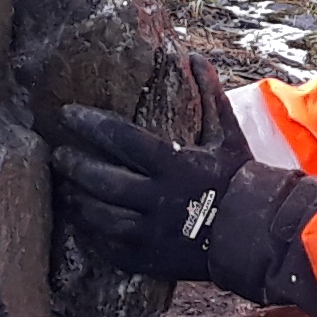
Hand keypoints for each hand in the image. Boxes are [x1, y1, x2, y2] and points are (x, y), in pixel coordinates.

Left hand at [53, 104, 243, 281]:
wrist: (258, 233)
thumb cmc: (241, 178)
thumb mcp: (226, 134)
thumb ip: (208, 96)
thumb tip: (195, 57)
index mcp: (173, 165)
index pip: (119, 138)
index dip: (88, 123)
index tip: (66, 114)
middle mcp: (158, 199)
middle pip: (100, 180)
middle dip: (73, 165)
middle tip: (58, 155)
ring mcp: (151, 232)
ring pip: (98, 216)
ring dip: (76, 200)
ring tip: (64, 188)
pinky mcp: (149, 259)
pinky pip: (109, 247)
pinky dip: (91, 233)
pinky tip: (83, 221)